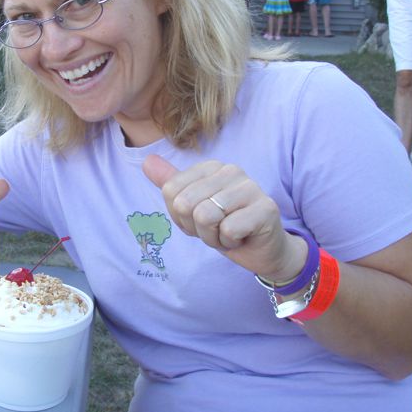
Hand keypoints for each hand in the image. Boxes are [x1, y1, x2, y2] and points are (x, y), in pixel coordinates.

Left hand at [142, 154, 304, 279]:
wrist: (263, 250)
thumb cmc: (226, 227)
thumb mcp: (192, 207)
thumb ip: (171, 184)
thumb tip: (146, 161)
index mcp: (211, 167)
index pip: (171, 192)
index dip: (180, 217)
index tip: (201, 221)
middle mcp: (231, 170)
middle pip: (185, 204)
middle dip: (196, 228)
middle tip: (217, 230)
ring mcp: (251, 187)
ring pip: (205, 217)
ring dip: (213, 237)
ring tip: (230, 233)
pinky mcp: (266, 208)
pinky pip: (227, 230)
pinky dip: (230, 242)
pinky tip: (243, 237)